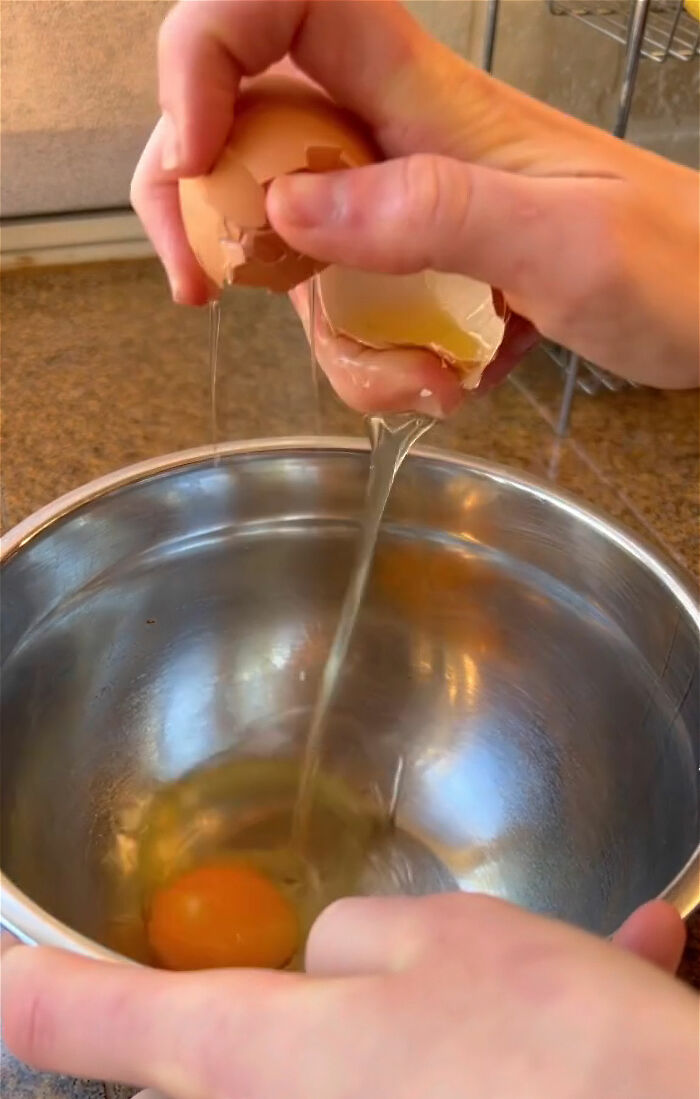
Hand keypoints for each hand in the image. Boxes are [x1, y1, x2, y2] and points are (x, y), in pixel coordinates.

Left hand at [2, 895, 694, 1098]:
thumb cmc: (554, 1053)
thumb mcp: (446, 943)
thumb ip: (358, 940)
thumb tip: (331, 960)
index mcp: (267, 1061)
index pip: (114, 1020)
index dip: (48, 995)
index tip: (3, 978)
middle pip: (226, 1057)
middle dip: (266, 1008)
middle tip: (353, 978)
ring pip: (357, 1063)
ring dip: (422, 1013)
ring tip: (533, 991)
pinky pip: (431, 1084)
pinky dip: (474, 1050)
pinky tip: (588, 993)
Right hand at [131, 0, 698, 413]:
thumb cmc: (675, 261)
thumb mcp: (567, 241)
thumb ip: (432, 215)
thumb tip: (289, 212)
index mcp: (427, 97)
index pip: (286, 5)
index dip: (211, 49)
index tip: (196, 151)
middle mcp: (393, 144)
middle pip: (243, 124)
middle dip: (201, 205)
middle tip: (203, 287)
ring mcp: (397, 213)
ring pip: (290, 252)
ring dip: (332, 338)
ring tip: (424, 380)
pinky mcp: (412, 274)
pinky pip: (348, 314)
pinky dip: (376, 367)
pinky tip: (446, 383)